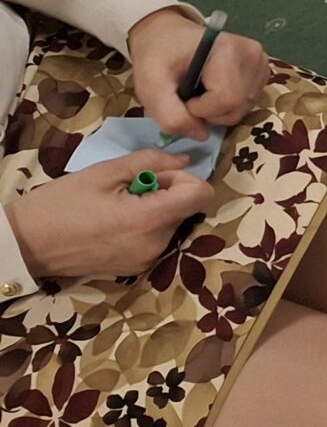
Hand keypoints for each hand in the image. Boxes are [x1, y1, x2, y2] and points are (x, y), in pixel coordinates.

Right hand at [5, 152, 218, 283]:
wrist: (24, 244)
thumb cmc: (59, 204)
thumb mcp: (103, 173)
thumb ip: (149, 161)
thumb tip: (184, 159)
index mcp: (149, 220)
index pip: (201, 194)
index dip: (185, 178)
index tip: (156, 175)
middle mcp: (156, 245)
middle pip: (186, 209)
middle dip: (166, 193)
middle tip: (127, 189)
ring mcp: (147, 260)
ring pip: (172, 223)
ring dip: (155, 210)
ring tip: (115, 207)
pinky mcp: (136, 268)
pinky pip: (156, 239)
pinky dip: (145, 227)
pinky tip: (113, 224)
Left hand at [128, 8, 268, 140]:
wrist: (166, 34)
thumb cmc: (158, 56)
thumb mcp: (150, 86)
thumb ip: (171, 116)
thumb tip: (202, 135)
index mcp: (229, 49)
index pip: (227, 99)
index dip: (201, 109)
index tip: (182, 98)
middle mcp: (254, 54)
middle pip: (238, 106)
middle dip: (209, 113)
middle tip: (188, 98)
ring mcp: (262, 62)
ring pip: (244, 108)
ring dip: (217, 111)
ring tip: (198, 92)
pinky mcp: (262, 71)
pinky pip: (247, 102)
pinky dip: (227, 105)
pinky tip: (213, 90)